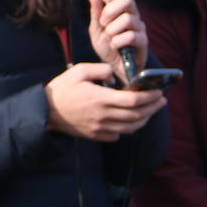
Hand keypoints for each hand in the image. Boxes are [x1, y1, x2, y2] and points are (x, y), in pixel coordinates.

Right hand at [44, 62, 165, 141]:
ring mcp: (100, 128)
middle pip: (136, 115)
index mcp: (101, 98)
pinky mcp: (96, 135)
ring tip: (150, 111)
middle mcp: (103, 116)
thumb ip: (101, 70)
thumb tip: (114, 77)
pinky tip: (131, 120)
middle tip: (161, 101)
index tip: (158, 92)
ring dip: (144, 120)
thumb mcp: (80, 71)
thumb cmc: (62, 89)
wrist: (45, 111)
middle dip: (152, 108)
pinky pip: (118, 135)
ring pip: (130, 128)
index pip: (133, 100)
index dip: (149, 97)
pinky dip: (128, 128)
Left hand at [88, 0, 148, 83]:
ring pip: (128, 18)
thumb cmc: (106, 46)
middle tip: (103, 23)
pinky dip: (118, 41)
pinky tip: (114, 45)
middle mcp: (133, 14)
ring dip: (113, 29)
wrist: (113, 67)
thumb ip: (95, 13)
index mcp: (122, 7)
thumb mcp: (96, 29)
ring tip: (108, 37)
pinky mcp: (143, 41)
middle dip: (110, 11)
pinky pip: (132, 36)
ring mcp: (139, 27)